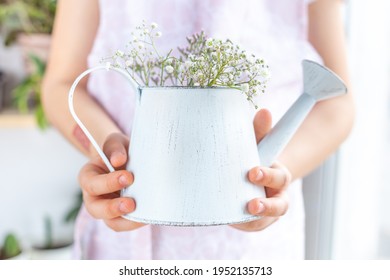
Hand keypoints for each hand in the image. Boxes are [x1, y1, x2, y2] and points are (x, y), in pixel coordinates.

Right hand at [78, 132, 143, 230]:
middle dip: (113, 208)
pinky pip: (126, 224)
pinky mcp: (122, 215)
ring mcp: (107, 208)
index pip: (92, 183)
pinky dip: (136, 222)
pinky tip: (148, 216)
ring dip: (125, 221)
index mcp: (88, 176)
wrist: (128, 158)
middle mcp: (94, 196)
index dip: (108, 183)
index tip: (128, 176)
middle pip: (95, 209)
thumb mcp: (115, 142)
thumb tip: (118, 160)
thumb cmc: (119, 151)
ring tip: (141, 216)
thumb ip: (114, 148)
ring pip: (111, 222)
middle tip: (131, 203)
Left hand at [231, 109, 290, 231]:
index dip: (268, 176)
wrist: (252, 176)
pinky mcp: (252, 221)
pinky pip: (248, 226)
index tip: (252, 171)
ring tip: (240, 218)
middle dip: (266, 206)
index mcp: (279, 177)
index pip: (280, 178)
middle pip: (279, 206)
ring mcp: (265, 212)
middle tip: (251, 204)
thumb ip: (259, 131)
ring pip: (264, 221)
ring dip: (255, 220)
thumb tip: (264, 111)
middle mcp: (276, 197)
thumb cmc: (254, 156)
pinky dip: (240, 224)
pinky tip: (227, 220)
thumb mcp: (256, 143)